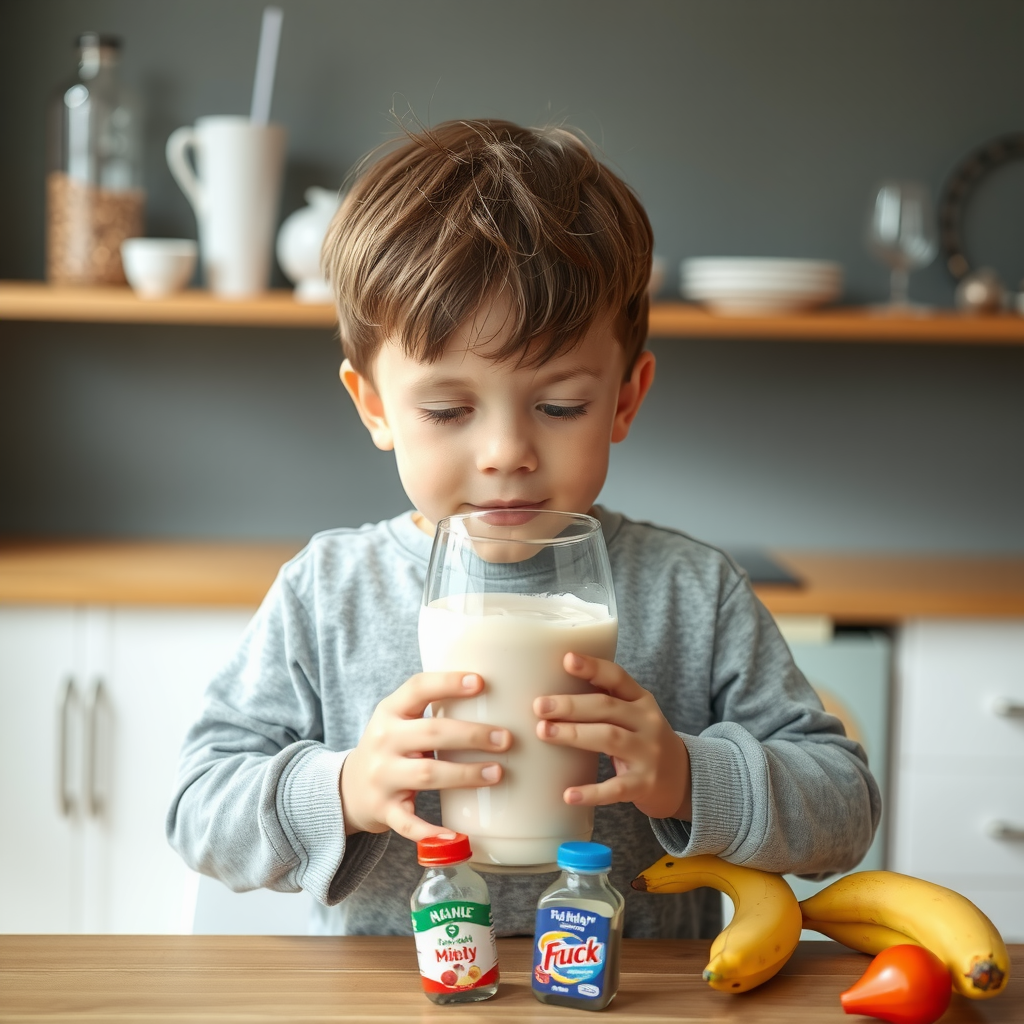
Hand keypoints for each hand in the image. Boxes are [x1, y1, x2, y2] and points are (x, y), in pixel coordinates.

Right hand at [340, 672, 510, 840]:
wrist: (348, 788)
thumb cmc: (390, 747)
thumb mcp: (399, 719)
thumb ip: (433, 708)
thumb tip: (496, 697)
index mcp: (390, 711)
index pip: (417, 688)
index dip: (448, 682)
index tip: (480, 682)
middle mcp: (383, 740)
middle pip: (431, 733)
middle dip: (471, 735)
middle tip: (505, 739)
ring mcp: (382, 776)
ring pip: (427, 774)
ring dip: (465, 774)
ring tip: (496, 773)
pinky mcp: (383, 810)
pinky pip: (409, 823)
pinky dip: (432, 832)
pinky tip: (458, 835)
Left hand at [533, 653, 692, 819]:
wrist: (684, 779)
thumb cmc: (643, 741)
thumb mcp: (634, 715)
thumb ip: (605, 701)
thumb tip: (552, 691)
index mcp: (641, 700)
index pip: (617, 677)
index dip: (593, 667)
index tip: (567, 659)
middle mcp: (647, 722)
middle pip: (607, 707)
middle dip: (571, 705)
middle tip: (539, 706)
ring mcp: (648, 754)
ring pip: (609, 738)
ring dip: (574, 734)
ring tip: (543, 732)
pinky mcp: (645, 784)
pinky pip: (615, 788)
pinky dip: (591, 791)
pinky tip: (568, 794)